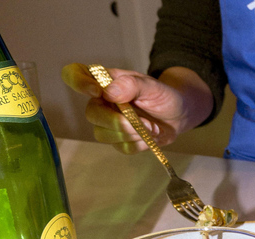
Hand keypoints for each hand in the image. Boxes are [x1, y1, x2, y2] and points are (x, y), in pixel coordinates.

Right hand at [61, 63, 212, 153]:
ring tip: (153, 128)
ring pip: (104, 135)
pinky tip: (152, 136)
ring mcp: (108, 123)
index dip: (78, 82)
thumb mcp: (153, 86)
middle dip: (118, 122)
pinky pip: (122, 148)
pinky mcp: (120, 140)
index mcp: (104, 82)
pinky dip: (140, 144)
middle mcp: (101, 102)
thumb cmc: (163, 96)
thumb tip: (109, 92)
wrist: (179, 115)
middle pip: (91, 114)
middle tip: (145, 122)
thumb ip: (132, 85)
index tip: (97, 91)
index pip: (75, 75)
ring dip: (132, 134)